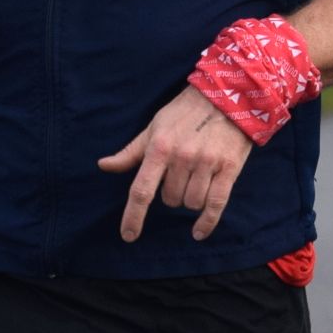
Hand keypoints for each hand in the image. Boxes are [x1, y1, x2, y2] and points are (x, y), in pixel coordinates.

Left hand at [98, 89, 255, 241]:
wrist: (227, 96)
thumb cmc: (185, 112)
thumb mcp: (154, 127)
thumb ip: (130, 152)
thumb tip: (103, 165)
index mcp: (159, 148)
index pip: (142, 190)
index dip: (133, 216)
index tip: (128, 236)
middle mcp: (182, 157)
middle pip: (170, 199)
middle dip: (172, 193)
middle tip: (180, 174)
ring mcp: (206, 163)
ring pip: (191, 203)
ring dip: (191, 199)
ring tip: (197, 179)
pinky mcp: (229, 168)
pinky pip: (215, 205)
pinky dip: (207, 222)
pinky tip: (198, 232)